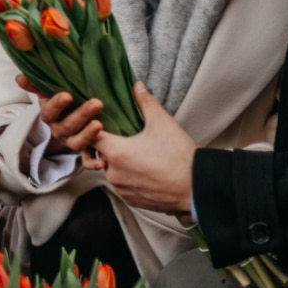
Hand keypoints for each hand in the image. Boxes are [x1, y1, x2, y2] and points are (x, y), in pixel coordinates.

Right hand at [16, 74, 104, 156]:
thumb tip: (19, 78)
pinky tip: (103, 163)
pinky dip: (94, 163)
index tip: (67, 95)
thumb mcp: (47, 93)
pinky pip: (87, 160)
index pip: (49, 111)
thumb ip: (35, 84)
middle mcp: (58, 130)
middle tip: (96, 103)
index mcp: (49, 116)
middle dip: (81, 114)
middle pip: (67, 126)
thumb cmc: (60, 103)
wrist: (67, 121)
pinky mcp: (84, 150)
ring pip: (77, 142)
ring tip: (100, 124)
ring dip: (88, 135)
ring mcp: (71, 141)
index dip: (57, 105)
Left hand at [93, 82, 195, 213]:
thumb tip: (137, 86)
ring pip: (112, 172)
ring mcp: (122, 189)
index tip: (102, 124)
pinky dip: (129, 178)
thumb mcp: (162, 122)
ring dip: (119, 164)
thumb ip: (145, 102)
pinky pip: (123, 187)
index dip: (94, 129)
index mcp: (116, 152)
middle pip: (100, 155)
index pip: (90, 137)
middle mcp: (113, 173)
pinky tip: (144, 171)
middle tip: (125, 139)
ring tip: (138, 155)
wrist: (197, 187)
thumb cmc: (179, 155)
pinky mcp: (132, 201)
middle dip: (110, 147)